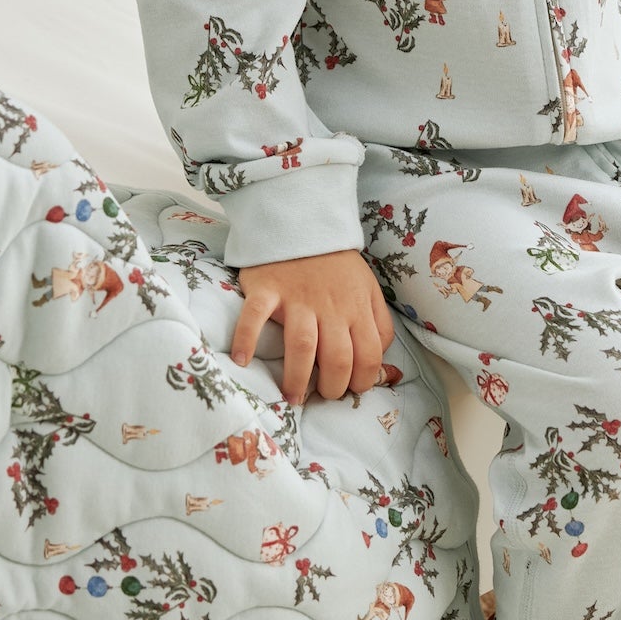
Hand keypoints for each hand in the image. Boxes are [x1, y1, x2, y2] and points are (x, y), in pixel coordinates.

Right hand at [232, 251, 395, 403]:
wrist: (303, 222)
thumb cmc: (335, 264)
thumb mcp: (368, 288)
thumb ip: (378, 322)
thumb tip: (378, 360)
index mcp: (357, 308)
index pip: (368, 356)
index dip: (362, 381)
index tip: (350, 390)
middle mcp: (330, 307)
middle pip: (337, 359)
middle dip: (332, 388)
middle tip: (322, 396)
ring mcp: (297, 298)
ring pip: (303, 347)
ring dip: (298, 378)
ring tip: (293, 397)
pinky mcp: (267, 289)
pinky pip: (255, 317)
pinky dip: (246, 339)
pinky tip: (242, 361)